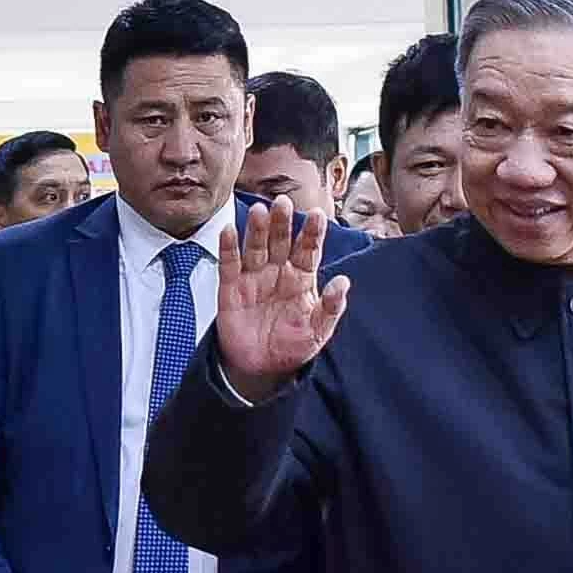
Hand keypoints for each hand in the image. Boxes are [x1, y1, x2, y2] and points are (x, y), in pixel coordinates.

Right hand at [208, 197, 351, 396]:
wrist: (261, 369)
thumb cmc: (292, 347)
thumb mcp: (318, 332)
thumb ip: (331, 308)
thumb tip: (343, 282)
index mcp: (302, 279)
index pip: (309, 250)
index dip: (313, 233)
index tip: (318, 215)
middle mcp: (278, 272)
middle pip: (281, 241)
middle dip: (283, 222)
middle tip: (284, 203)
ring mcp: (254, 278)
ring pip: (256, 247)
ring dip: (257, 229)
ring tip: (260, 211)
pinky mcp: (231, 289)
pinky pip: (229, 264)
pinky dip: (228, 248)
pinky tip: (230, 231)